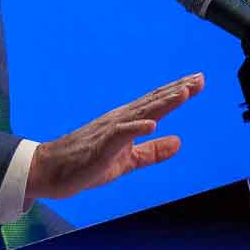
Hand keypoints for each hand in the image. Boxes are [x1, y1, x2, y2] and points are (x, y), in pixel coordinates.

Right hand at [25, 73, 205, 202]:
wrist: (51, 171)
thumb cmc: (86, 163)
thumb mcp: (128, 160)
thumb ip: (153, 152)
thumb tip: (179, 142)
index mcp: (128, 123)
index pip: (156, 104)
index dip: (178, 93)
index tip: (198, 81)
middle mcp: (120, 120)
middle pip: (153, 102)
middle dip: (177, 91)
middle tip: (198, 79)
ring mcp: (110, 131)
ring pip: (141, 113)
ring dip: (162, 102)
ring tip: (184, 93)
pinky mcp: (101, 146)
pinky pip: (120, 135)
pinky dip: (136, 128)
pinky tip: (152, 124)